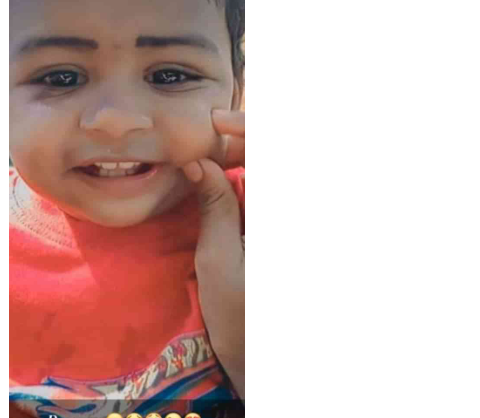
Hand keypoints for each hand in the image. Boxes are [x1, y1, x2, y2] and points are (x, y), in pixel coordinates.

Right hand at [182, 109, 245, 401]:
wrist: (255, 357)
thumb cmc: (240, 315)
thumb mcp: (220, 259)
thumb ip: (215, 205)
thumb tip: (198, 161)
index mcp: (268, 216)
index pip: (263, 154)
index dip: (246, 128)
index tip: (215, 122)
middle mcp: (281, 213)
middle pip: (261, 161)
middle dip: (245, 137)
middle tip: (216, 130)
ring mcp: (260, 223)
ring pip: (258, 178)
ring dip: (246, 156)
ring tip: (219, 146)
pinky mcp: (254, 230)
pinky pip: (255, 196)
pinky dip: (246, 177)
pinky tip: (228, 174)